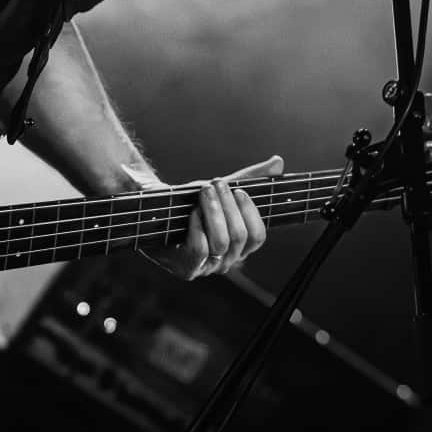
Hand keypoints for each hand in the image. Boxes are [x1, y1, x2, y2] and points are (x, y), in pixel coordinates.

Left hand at [149, 155, 284, 280]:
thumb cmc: (189, 203)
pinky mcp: (187, 269)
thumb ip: (250, 178)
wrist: (153, 210)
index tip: (238, 189)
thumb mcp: (221, 189)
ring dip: (213, 212)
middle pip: (240, 236)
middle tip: (215, 184)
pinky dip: (197, 227)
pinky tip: (191, 213)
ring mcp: (208, 268)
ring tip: (204, 191)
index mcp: (240, 246)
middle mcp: (227, 261)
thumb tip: (278, 162)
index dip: (250, 212)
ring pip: (222, 243)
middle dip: (228, 206)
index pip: (258, 236)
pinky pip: (200, 250)